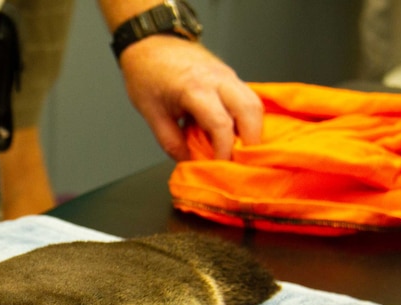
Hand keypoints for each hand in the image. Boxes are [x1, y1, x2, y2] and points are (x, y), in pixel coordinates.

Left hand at [118, 35, 263, 160]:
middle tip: (241, 161)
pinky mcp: (229, 74)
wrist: (149, 42)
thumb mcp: (151, 113)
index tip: (220, 166)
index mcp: (194, 88)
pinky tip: (237, 132)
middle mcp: (217, 78)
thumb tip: (188, 162)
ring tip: (241, 149)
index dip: (224, 150)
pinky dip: (248, 116)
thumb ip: (171, 141)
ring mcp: (226, 74)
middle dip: (251, 140)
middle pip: (250, 110)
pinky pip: (247, 96)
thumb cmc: (146, 74)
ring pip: (254, 102)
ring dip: (254, 128)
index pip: (220, 124)